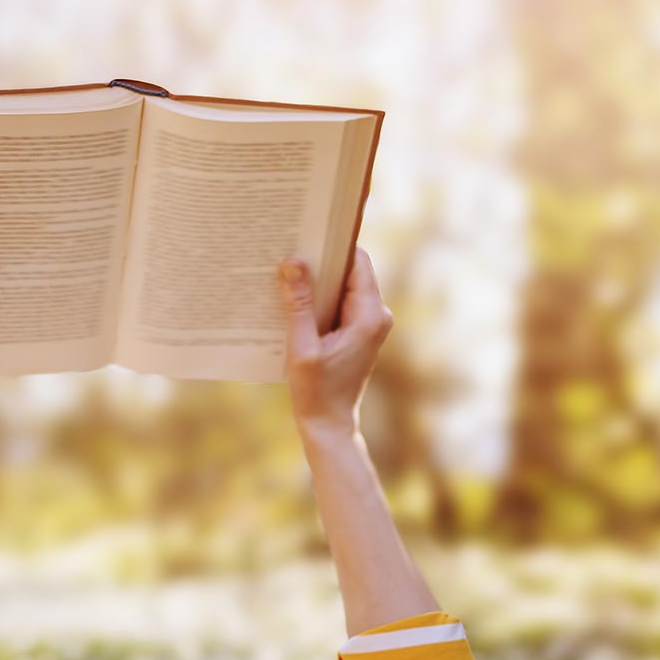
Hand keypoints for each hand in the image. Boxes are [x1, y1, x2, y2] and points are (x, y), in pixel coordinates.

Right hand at [278, 248, 392, 442]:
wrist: (329, 426)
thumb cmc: (316, 392)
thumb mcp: (302, 347)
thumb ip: (299, 304)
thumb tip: (293, 262)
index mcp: (370, 315)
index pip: (357, 262)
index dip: (333, 245)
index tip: (306, 233)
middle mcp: (376, 315)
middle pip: (349, 270)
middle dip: (319, 261)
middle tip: (287, 249)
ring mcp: (368, 323)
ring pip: (341, 286)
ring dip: (315, 280)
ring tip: (284, 272)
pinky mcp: (357, 332)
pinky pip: (337, 302)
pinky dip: (316, 298)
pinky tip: (290, 298)